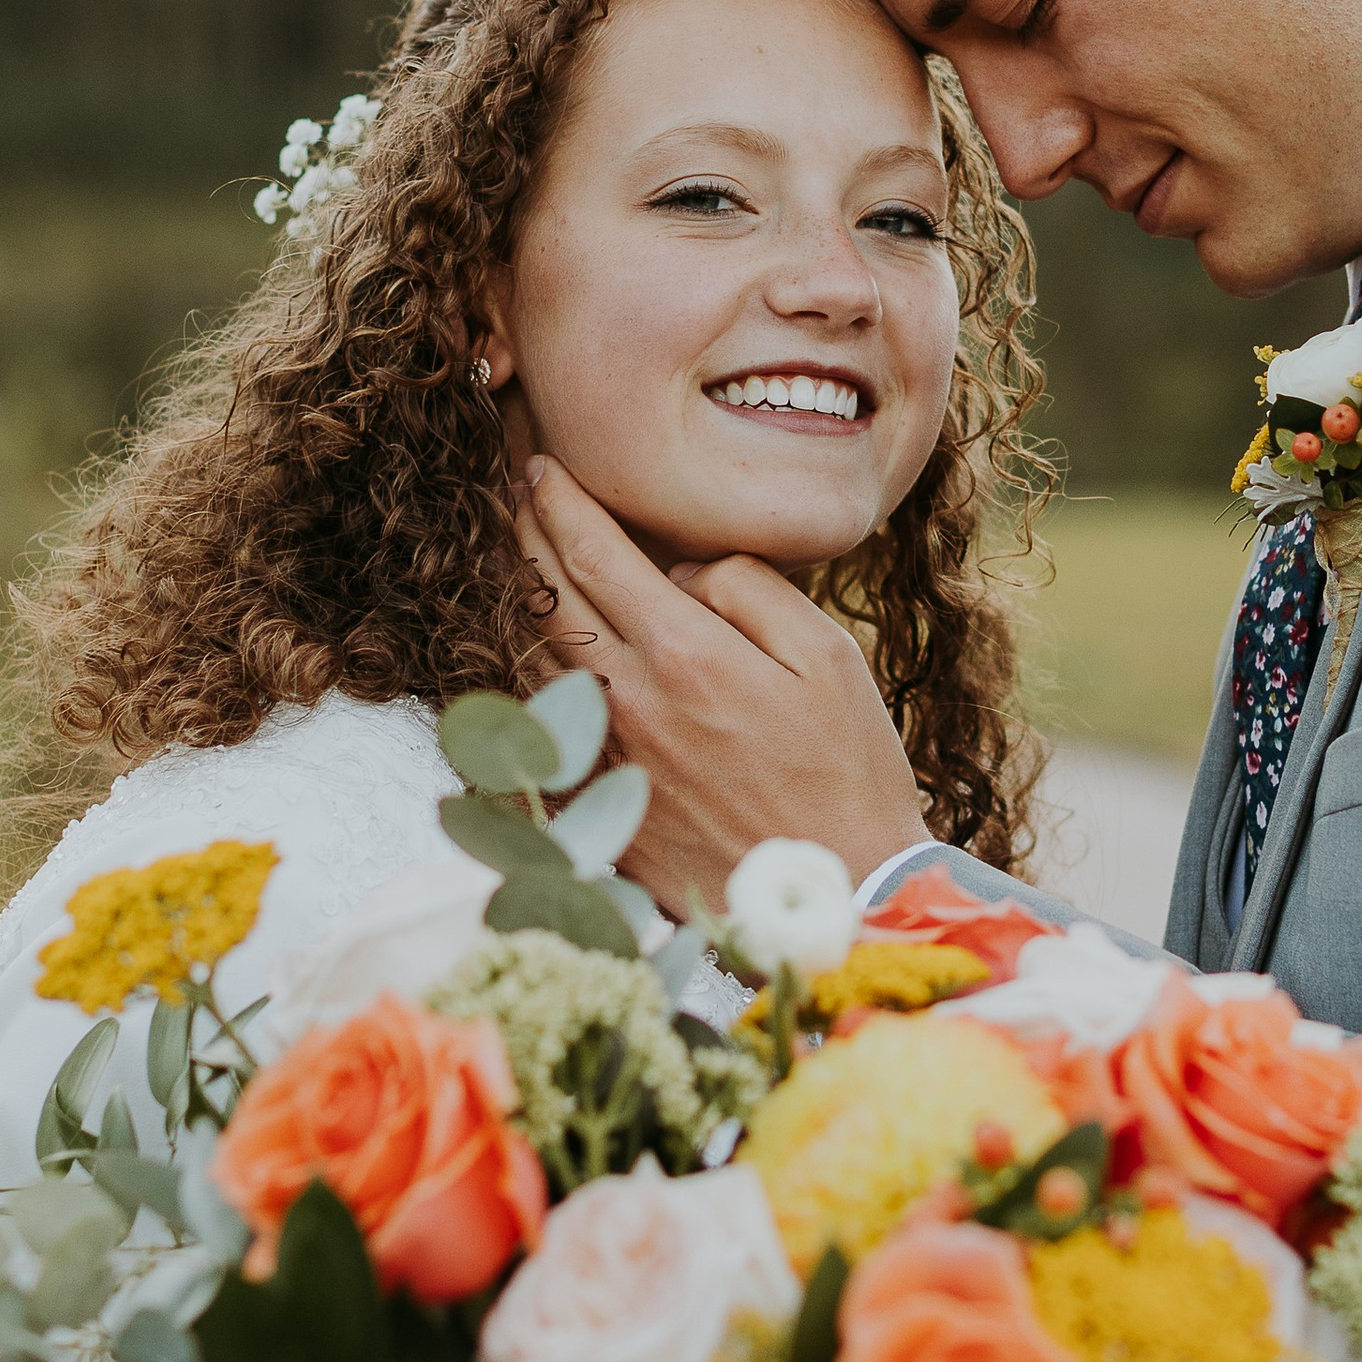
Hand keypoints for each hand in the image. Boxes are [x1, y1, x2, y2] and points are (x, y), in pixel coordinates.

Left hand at [514, 457, 930, 918]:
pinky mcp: (600, 811)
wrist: (840, 892)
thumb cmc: (848, 770)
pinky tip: (532, 658)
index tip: (542, 470)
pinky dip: (526, 681)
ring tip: (517, 563)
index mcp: (685, 655)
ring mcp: (606, 762)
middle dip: (523, 537)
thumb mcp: (828, 655)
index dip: (559, 502)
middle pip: (545, 599)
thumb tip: (687, 570)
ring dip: (518, 603)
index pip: (592, 554)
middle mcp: (629, 703)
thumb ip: (751, 589)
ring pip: (532, 661)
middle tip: (513, 500)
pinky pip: (540, 732)